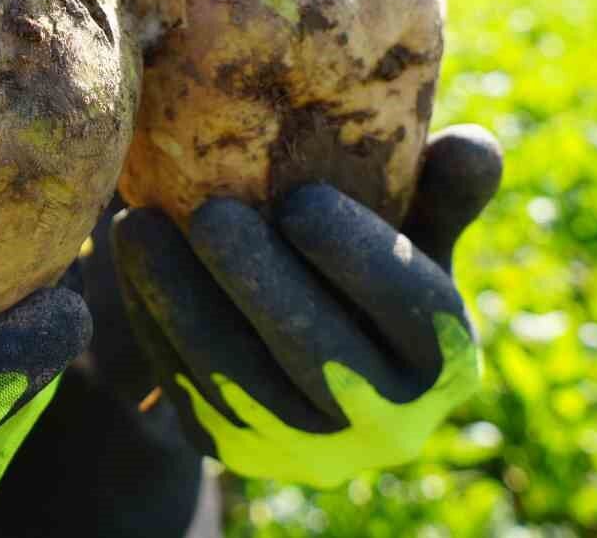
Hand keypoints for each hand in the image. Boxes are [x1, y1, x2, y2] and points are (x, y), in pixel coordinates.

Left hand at [113, 125, 500, 488]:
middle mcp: (388, 425)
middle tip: (209, 214)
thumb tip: (470, 142)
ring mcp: (308, 451)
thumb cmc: (365, 261)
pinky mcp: (237, 453)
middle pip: (321, 358)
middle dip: (259, 284)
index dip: (359, 258)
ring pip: (240, 384)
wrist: (303, 347)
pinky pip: (189, 393)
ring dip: (182, 303)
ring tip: (140, 228)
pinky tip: (127, 264)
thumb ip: (441, 190)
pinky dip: (153, 326)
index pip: (415, 312)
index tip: (302, 199)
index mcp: (447, 360)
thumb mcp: (415, 229)